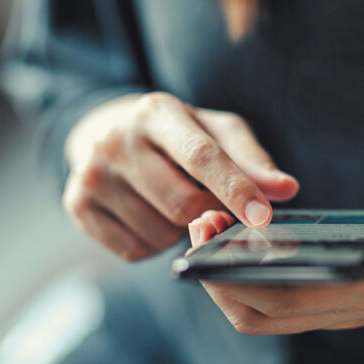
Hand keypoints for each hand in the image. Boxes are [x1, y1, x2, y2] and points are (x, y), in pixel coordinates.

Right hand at [63, 92, 298, 260]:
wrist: (108, 134)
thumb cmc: (179, 136)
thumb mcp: (217, 133)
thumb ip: (252, 160)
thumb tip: (286, 189)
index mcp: (156, 111)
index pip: (202, 156)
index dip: (236, 190)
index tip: (263, 217)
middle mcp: (116, 139)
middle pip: (183, 205)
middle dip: (207, 214)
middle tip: (207, 200)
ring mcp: (91, 174)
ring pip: (160, 234)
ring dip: (179, 231)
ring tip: (170, 202)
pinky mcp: (77, 205)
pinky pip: (134, 251)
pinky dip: (152, 244)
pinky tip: (148, 215)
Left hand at [189, 197, 363, 334]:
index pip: (286, 299)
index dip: (240, 274)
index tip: (213, 231)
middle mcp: (341, 311)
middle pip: (259, 312)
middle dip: (217, 274)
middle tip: (200, 221)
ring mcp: (331, 310)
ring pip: (260, 313)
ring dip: (224, 278)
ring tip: (210, 227)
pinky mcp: (327, 301)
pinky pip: (271, 302)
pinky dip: (242, 278)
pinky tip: (236, 240)